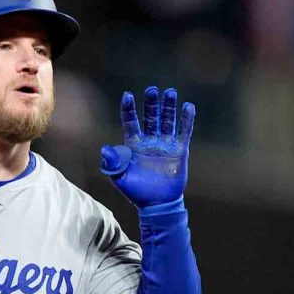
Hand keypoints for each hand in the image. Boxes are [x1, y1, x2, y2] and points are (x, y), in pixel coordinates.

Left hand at [100, 87, 194, 207]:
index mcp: (133, 145)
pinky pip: (184, 132)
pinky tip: (188, 107)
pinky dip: (186, 120)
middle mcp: (149, 142)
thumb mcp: (118, 177)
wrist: (156, 204)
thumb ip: (111, 162)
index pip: (130, 122)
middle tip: (152, 89)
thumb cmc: (135, 191)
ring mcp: (165, 145)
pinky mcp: (179, 151)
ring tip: (170, 92)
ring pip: (167, 121)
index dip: (129, 109)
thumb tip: (105, 149)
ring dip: (168, 107)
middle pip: (150, 117)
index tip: (128, 95)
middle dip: (151, 103)